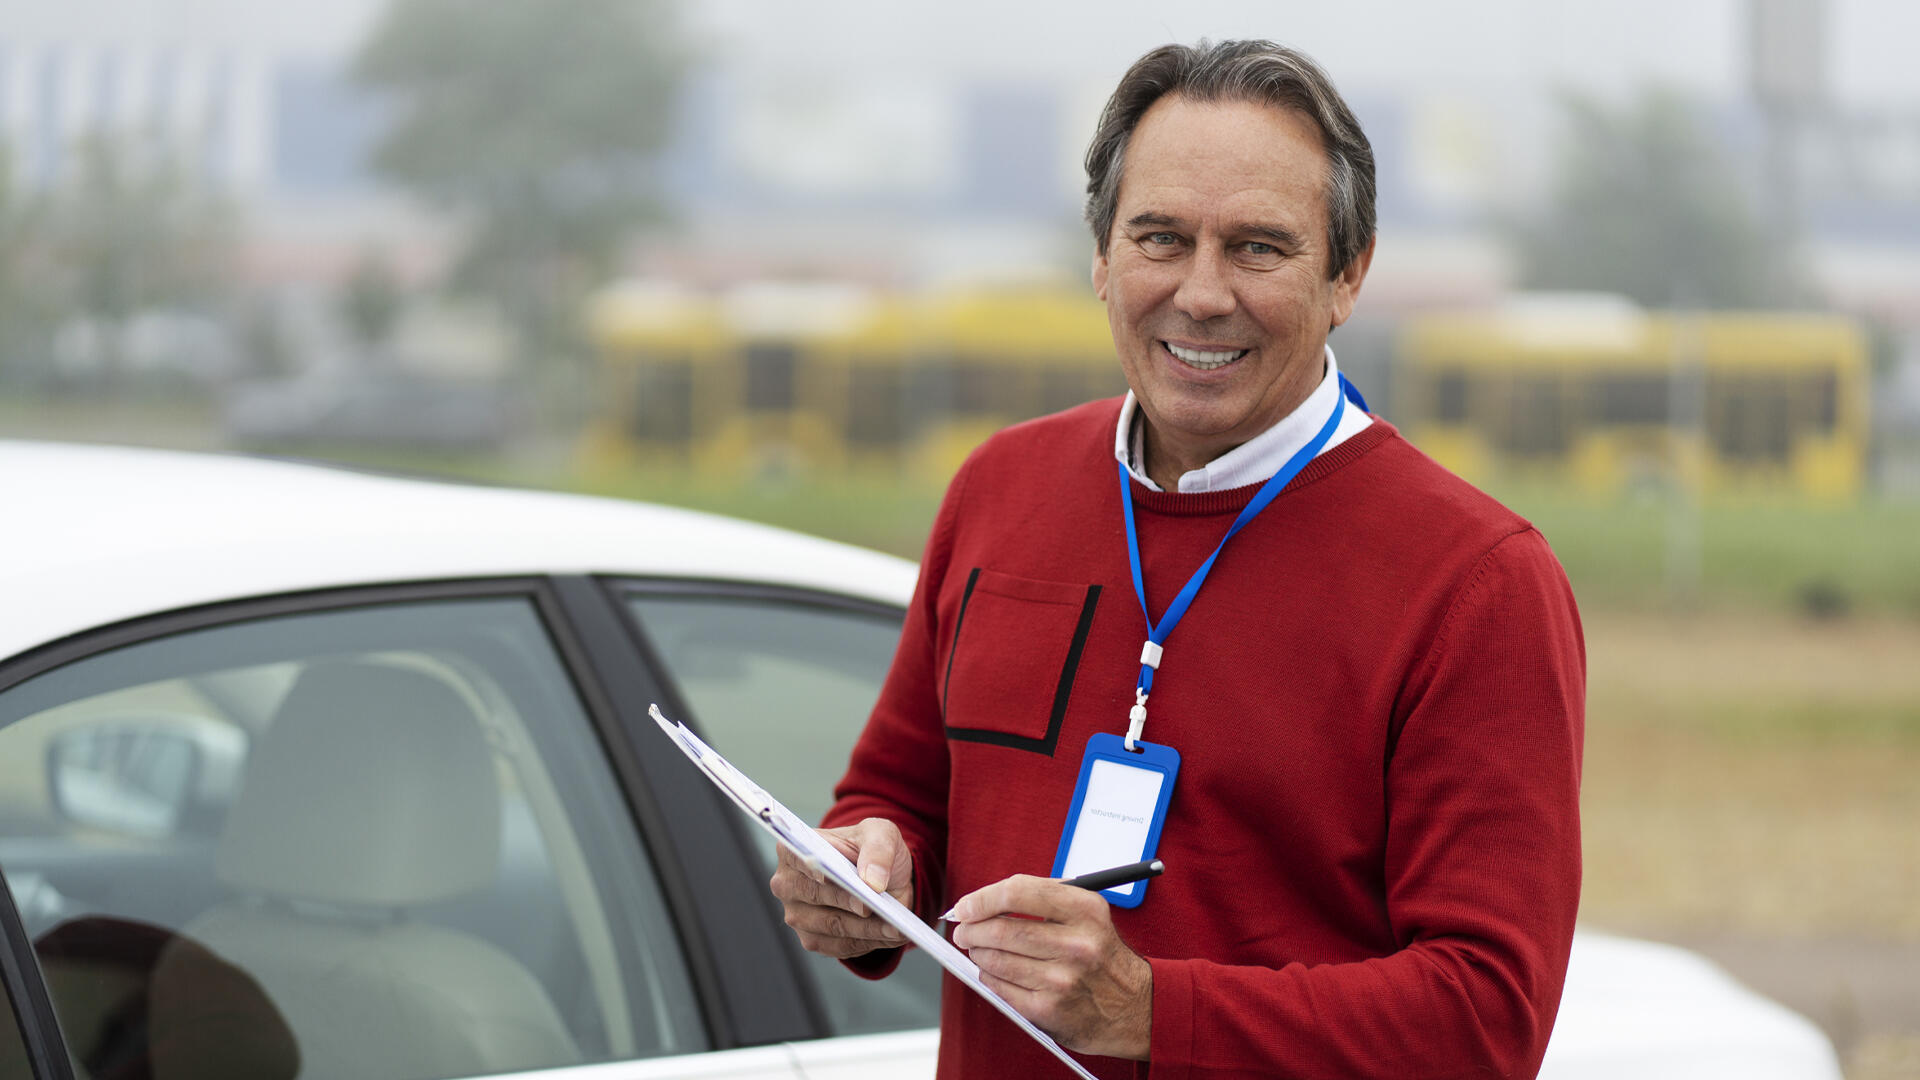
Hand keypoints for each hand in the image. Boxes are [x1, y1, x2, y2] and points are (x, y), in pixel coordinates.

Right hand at [769, 817, 914, 958]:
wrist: (881, 879)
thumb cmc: (871, 851)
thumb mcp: (881, 834)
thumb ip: (878, 848)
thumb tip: (873, 881)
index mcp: (794, 850)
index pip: (794, 856)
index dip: (808, 865)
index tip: (827, 873)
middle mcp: (788, 885)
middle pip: (814, 895)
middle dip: (846, 901)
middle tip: (870, 905)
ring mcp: (798, 916)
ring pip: (832, 925)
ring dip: (865, 928)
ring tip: (894, 926)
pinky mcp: (814, 940)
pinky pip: (842, 946)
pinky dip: (869, 941)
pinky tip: (891, 935)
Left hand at [948, 875, 1152, 1059]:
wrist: (1132, 1006)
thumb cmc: (1100, 954)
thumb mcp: (1086, 912)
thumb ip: (1040, 898)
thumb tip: (982, 901)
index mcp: (1084, 910)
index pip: (1017, 892)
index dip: (982, 898)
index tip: (964, 906)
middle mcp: (1076, 944)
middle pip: (1001, 929)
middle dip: (971, 929)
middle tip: (964, 930)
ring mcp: (1062, 979)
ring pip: (995, 960)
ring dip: (978, 953)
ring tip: (979, 949)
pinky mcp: (1049, 1009)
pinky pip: (999, 988)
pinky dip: (989, 977)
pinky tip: (995, 972)